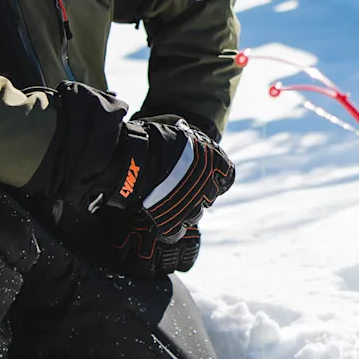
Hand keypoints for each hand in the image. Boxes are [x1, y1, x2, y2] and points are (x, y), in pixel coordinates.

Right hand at [95, 117, 234, 234]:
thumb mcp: (173, 125)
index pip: (228, 176)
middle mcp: (206, 184)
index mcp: (212, 160)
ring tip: (167, 205)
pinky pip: (175, 232)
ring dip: (184, 212)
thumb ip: (184, 132)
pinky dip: (168, 231)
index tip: (207, 178)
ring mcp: (190, 205)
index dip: (217, 178)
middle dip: (197, 195)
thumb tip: (184, 129)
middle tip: (179, 189)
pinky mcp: (172, 221)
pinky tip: (158, 225)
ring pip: (195, 216)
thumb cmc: (150, 139)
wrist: (131, 158)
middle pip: (209, 197)